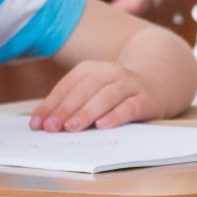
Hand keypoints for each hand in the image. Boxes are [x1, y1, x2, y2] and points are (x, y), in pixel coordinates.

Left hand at [30, 59, 166, 131]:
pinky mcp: (146, 99)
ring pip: (106, 96)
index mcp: (91, 69)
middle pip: (85, 90)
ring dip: (87, 112)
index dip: (50, 105)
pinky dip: (116, 116)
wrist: (159, 80)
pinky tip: (103, 125)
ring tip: (72, 127)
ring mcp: (129, 85)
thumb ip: (70, 104)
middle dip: (66, 109)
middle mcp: (110, 73)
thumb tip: (42, 124)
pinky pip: (129, 107)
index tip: (36, 124)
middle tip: (51, 127)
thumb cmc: (115, 92)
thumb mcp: (92, 91)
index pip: (67, 87)